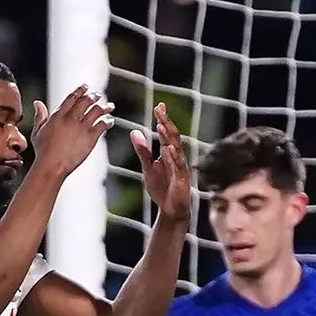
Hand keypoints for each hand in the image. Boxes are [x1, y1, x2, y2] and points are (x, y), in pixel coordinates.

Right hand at [28, 84, 114, 181]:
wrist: (51, 165)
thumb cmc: (43, 151)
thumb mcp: (37, 132)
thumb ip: (39, 116)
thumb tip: (37, 103)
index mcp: (58, 115)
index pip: (72, 97)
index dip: (80, 90)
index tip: (85, 86)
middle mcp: (71, 118)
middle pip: (86, 101)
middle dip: (94, 96)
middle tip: (98, 95)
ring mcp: (82, 127)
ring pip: (97, 111)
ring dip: (105, 107)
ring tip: (110, 106)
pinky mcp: (90, 137)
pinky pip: (102, 125)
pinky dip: (108, 121)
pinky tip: (110, 121)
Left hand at [133, 103, 191, 221]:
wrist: (171, 209)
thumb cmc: (162, 188)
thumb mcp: (148, 167)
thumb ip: (143, 150)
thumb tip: (133, 132)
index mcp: (168, 153)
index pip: (165, 133)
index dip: (162, 119)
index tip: (159, 106)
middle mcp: (176, 157)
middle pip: (172, 136)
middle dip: (166, 122)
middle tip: (160, 109)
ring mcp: (180, 167)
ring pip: (176, 149)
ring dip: (169, 137)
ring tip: (162, 125)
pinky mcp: (181, 179)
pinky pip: (178, 166)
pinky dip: (174, 156)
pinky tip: (170, 148)